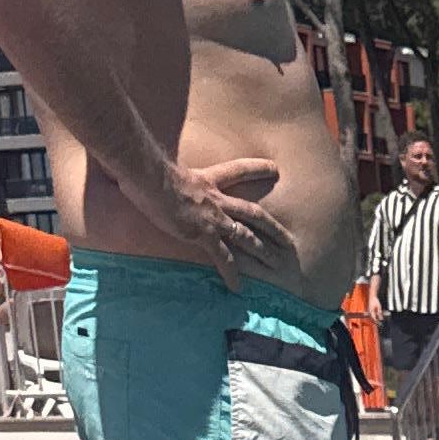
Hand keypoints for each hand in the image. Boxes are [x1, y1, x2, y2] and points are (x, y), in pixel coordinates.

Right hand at [159, 154, 296, 281]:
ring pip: (246, 236)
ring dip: (262, 251)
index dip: (256, 169)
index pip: (237, 171)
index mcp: (207, 179)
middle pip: (253, 212)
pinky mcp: (204, 234)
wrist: (150, 175)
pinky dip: (231, 273)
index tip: (274, 168)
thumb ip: (168, 164)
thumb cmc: (150, 166)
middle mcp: (216, 198)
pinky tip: (237, 287)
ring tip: (276, 264)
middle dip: (272, 226)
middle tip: (288, 239)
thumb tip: (153, 152)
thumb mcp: (165, 163)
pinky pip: (223, 258)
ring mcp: (213, 217)